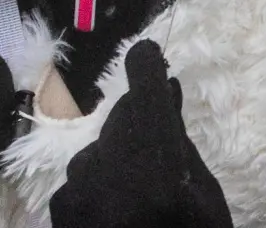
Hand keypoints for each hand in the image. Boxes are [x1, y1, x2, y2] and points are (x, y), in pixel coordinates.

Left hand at [51, 41, 232, 227]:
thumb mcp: (205, 198)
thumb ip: (179, 143)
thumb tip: (166, 92)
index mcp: (156, 166)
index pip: (144, 90)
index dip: (147, 64)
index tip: (150, 54)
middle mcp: (109, 173)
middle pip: (123, 119)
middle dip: (142, 122)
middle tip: (165, 149)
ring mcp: (78, 196)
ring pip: (101, 150)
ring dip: (120, 158)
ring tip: (144, 197)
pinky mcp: (60, 216)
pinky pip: (82, 181)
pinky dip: (100, 186)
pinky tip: (120, 212)